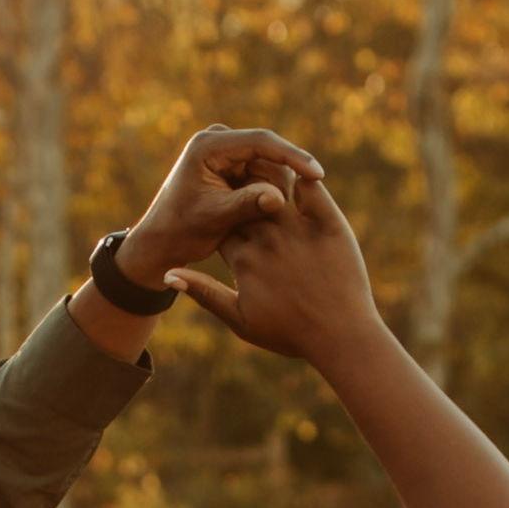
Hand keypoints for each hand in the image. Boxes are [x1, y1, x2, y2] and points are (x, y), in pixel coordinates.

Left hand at [112, 124, 315, 296]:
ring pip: (267, 161)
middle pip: (268, 149)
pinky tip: (288, 205)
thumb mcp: (214, 219)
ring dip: (282, 181)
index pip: (261, 142)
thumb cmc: (181, 232)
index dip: (292, 157)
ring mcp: (224, 152)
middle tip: (312, 192)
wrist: (161, 243)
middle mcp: (216, 141)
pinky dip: (274, 187)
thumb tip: (279, 198)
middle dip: (289, 171)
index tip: (316, 173)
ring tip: (295, 206)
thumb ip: (246, 205)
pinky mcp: (231, 165)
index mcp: (208, 146)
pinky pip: (262, 172)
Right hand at [168, 149, 380, 369]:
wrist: (341, 338)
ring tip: (266, 169)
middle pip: (245, 202)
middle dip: (239, 188)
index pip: (221, 224)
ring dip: (268, 176)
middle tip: (239, 176)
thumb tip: (167, 277)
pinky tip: (299, 173)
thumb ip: (204, 294)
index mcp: (244, 260)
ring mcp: (299, 231)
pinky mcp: (329, 226)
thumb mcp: (240, 320)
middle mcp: (267, 241)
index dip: (219, 214)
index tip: (220, 208)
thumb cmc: (289, 334)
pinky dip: (305, 178)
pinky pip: (313, 191)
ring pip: (275, 189)